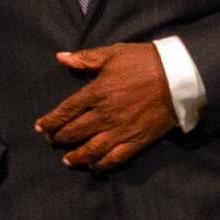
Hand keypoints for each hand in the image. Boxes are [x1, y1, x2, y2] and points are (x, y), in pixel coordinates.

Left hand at [37, 43, 173, 171]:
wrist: (179, 78)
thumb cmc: (145, 62)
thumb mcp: (113, 53)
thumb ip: (86, 58)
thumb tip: (61, 57)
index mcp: (96, 92)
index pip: (66, 111)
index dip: (51, 121)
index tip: (40, 127)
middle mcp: (104, 115)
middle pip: (75, 132)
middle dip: (59, 138)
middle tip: (52, 140)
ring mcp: (120, 131)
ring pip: (91, 150)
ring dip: (76, 156)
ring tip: (67, 160)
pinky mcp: (136, 141)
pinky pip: (114, 158)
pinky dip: (101, 164)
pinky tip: (94, 166)